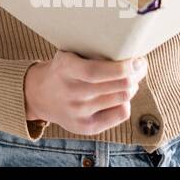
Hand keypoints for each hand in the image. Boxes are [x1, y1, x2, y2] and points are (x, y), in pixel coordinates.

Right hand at [23, 51, 148, 135]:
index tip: (135, 59)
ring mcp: (78, 112)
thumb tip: (129, 54)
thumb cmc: (63, 70)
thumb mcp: (68, 54)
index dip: (121, 67)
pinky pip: (120, 113)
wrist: (39, 95)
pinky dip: (125, 102)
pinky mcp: (86, 127)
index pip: (96, 71)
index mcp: (65, 68)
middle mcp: (71, 92)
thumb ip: (92, 53)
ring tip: (130, 79)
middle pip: (117, 86)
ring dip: (132, 87)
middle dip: (135, 74)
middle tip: (139, 66)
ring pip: (122, 98)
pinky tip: (118, 95)